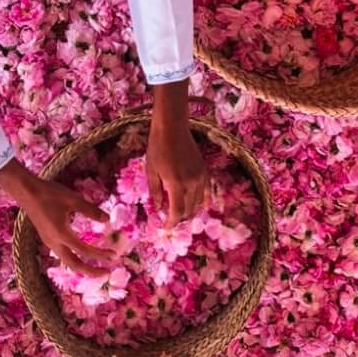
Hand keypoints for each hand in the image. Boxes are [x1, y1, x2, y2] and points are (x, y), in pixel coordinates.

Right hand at [0, 160, 115, 276]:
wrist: (26, 191)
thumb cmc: (50, 193)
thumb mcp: (73, 200)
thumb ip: (91, 211)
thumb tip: (108, 220)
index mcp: (62, 234)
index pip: (85, 250)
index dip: (101, 254)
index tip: (114, 255)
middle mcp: (54, 243)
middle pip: (75, 265)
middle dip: (91, 271)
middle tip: (107, 272)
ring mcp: (49, 242)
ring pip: (67, 261)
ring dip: (83, 266)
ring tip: (96, 266)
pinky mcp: (47, 238)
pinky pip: (62, 254)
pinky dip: (74, 258)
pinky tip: (81, 252)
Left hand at [147, 80, 209, 228]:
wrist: (172, 128)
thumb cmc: (157, 148)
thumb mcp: (151, 171)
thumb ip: (155, 193)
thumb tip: (159, 209)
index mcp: (176, 184)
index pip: (177, 212)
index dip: (172, 223)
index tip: (165, 228)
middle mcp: (192, 183)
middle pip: (189, 210)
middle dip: (180, 219)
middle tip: (171, 221)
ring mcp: (200, 177)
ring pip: (198, 204)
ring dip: (190, 211)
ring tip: (181, 215)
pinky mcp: (205, 171)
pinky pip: (206, 192)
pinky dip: (201, 201)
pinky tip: (197, 206)